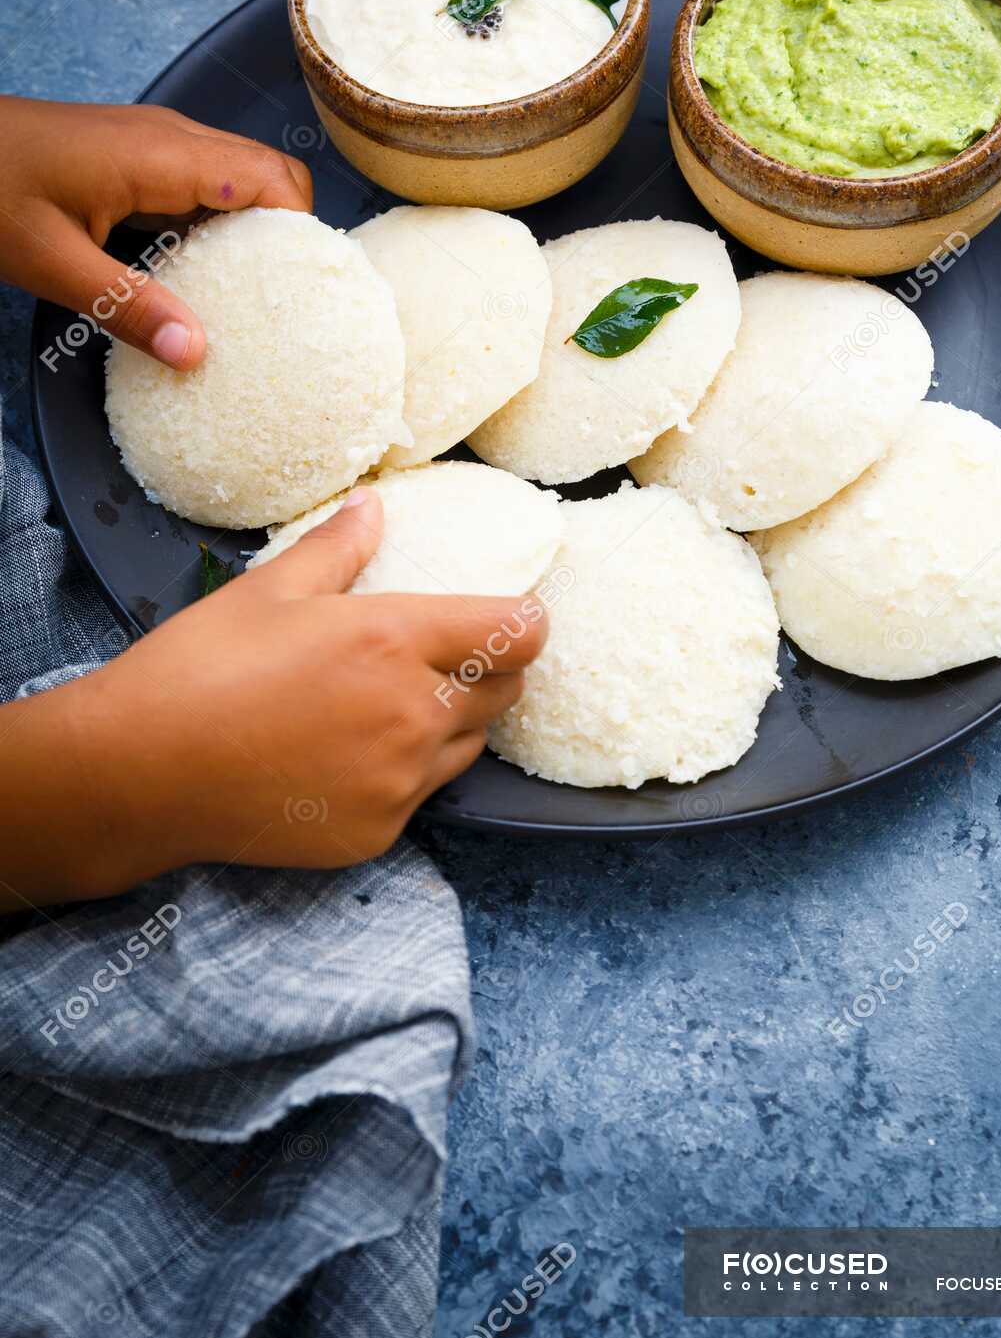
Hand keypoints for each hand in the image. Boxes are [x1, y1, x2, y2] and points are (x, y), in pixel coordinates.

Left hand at [0, 96, 310, 368]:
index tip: (309, 291)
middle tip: (288, 302)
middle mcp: (172, 138)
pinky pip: (202, 183)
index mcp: (163, 156)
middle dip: (290, 234)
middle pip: (270, 175)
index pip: (274, 180)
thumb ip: (128, 308)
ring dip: (254, 231)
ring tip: (254, 298)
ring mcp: (154, 141)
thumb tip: (197, 354)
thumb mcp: (50, 263)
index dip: (304, 232)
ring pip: (239, 178)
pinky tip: (200, 275)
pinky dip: (217, 225)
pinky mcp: (135, 154)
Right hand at [0, 490, 547, 906]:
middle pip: (506, 691)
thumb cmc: (198, 669)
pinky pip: (422, 795)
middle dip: (490, 669)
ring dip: (452, 721)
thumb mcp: (269, 590)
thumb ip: (338, 548)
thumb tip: (374, 506)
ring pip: (468, 746)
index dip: (524, 620)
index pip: (519, 634)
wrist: (138, 773)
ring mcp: (398, 782)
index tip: (507, 615)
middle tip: (444, 655)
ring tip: (392, 703)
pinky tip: (351, 754)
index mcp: (395, 641)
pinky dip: (405, 773)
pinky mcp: (376, 832)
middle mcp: (413, 715)